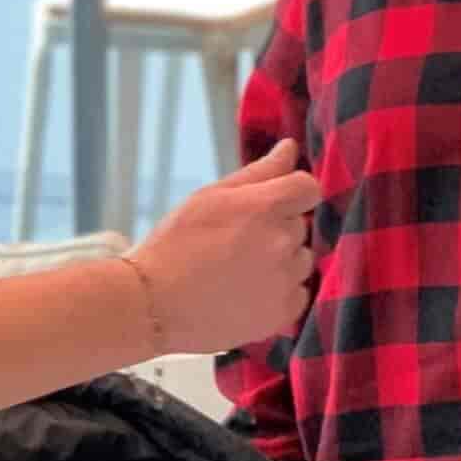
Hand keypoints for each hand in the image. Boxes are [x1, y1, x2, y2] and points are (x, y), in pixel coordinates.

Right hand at [132, 139, 320, 353]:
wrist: (152, 305)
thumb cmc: (175, 245)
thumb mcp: (211, 197)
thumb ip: (259, 172)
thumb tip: (290, 147)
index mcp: (264, 208)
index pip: (307, 187)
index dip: (292, 193)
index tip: (272, 204)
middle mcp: (281, 243)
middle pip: (299, 225)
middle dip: (276, 228)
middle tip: (236, 242)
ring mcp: (284, 281)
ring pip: (300, 260)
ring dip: (280, 261)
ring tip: (238, 271)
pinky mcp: (283, 313)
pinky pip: (298, 293)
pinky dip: (279, 293)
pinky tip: (245, 293)